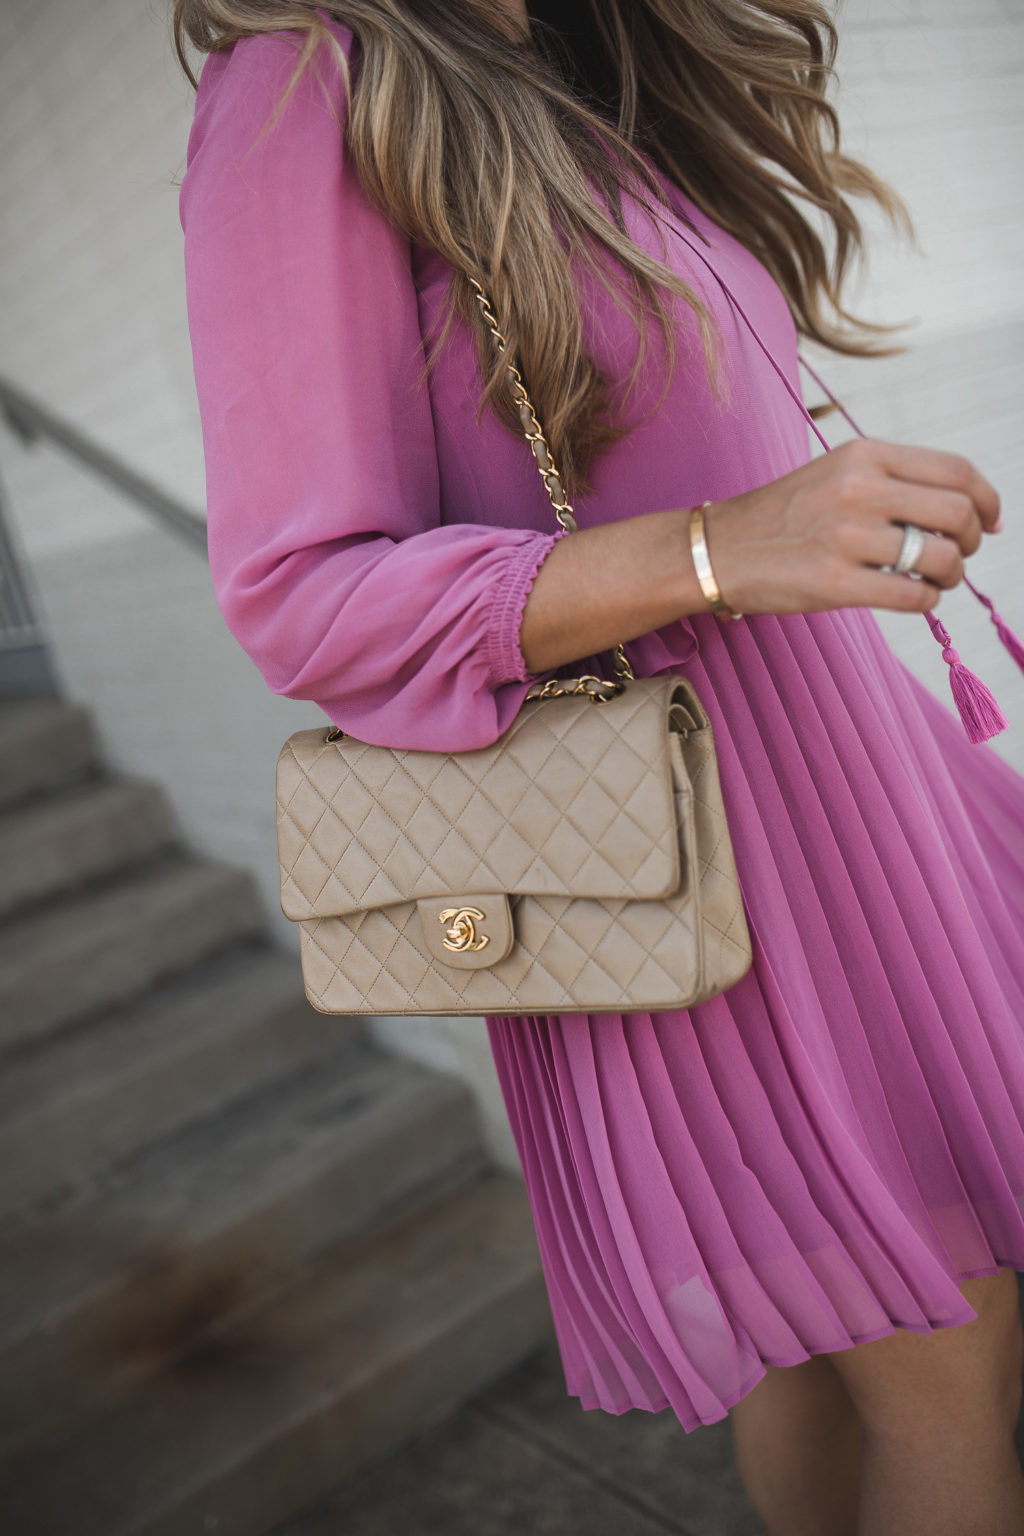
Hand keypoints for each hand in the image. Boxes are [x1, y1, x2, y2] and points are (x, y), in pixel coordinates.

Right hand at [705, 437, 1001, 615]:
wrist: (716, 549)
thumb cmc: (781, 516)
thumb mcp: (836, 473)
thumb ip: (892, 482)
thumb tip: (961, 508)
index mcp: (864, 455)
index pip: (955, 471)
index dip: (988, 498)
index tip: (991, 521)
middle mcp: (859, 489)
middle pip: (959, 513)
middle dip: (972, 540)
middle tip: (959, 554)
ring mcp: (847, 537)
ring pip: (941, 558)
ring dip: (950, 576)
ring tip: (933, 580)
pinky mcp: (834, 583)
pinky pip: (912, 595)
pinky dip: (926, 601)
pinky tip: (914, 597)